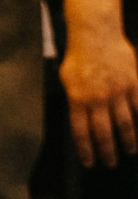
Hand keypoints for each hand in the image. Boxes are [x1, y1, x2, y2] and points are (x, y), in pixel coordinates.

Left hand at [60, 28, 137, 166]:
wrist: (96, 35)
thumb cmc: (78, 57)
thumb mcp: (66, 80)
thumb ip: (75, 102)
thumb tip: (81, 123)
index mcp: (77, 99)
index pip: (81, 132)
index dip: (86, 150)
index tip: (90, 162)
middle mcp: (97, 98)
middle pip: (103, 132)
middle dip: (107, 151)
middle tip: (110, 163)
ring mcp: (117, 92)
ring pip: (124, 123)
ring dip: (127, 141)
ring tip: (129, 152)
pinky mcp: (133, 84)